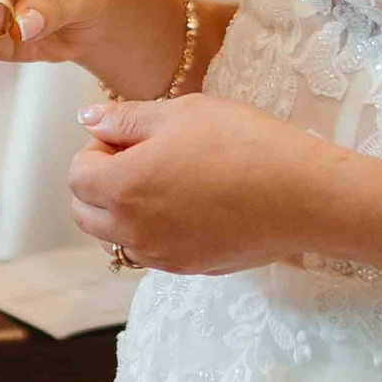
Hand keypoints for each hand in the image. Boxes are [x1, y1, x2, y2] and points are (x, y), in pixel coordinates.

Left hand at [67, 92, 339, 276]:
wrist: (304, 195)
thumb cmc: (244, 144)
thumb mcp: (181, 113)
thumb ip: (126, 120)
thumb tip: (89, 121)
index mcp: (123, 187)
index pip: (77, 174)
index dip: (98, 148)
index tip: (132, 135)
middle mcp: (133, 231)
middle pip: (85, 212)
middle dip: (100, 182)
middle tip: (143, 156)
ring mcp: (160, 256)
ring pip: (114, 238)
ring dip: (122, 210)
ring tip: (166, 181)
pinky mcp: (188, 268)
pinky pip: (149, 253)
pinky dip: (151, 232)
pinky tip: (190, 205)